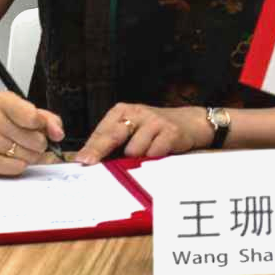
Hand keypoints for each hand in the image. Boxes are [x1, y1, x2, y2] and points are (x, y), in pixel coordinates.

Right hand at [0, 91, 65, 175]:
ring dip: (29, 154)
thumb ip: (46, 118)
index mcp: (3, 102)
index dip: (44, 125)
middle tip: (26, 137)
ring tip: (16, 146)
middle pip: (37, 141)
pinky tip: (9, 156)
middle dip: (38, 142)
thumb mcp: (22, 109)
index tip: (40, 126)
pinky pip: (18, 168)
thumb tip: (58, 133)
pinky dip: (19, 164)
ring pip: (30, 156)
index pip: (34, 117)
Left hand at [75, 102, 211, 164]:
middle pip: (113, 136)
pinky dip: (153, 158)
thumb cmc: (156, 129)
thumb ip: (114, 142)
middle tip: (89, 163)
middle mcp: (137, 112)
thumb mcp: (132, 129)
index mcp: (123, 111)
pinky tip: (160, 152)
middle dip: (100, 152)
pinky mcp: (170, 132)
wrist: (191, 122)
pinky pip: (153, 153)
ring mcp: (154, 121)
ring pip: (134, 150)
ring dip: (136, 158)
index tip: (82, 160)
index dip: (91, 147)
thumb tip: (91, 161)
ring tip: (146, 154)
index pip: (102, 131)